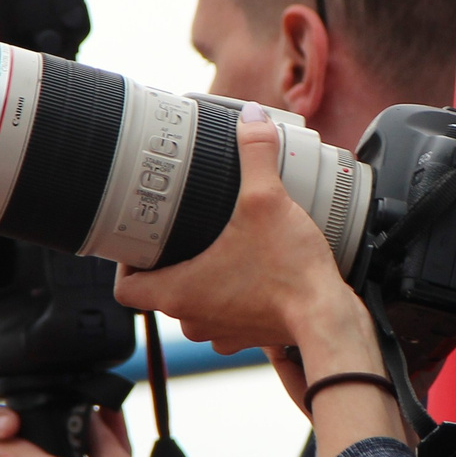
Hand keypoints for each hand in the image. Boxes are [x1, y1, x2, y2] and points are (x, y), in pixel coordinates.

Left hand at [117, 106, 405, 456]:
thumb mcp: (268, 201)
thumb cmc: (292, 274)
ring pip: (195, 308)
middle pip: (161, 294)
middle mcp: (194, 319)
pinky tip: (251, 273)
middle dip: (170, 264)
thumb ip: (256, 155)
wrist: (330, 319)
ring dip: (202, 283)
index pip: (125, 290)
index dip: (125, 267)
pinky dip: (233, 298)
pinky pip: (228, 318)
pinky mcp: (249, 336)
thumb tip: (252, 120)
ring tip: (219, 250)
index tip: (136, 245)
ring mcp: (222, 332)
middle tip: (182, 233)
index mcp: (180, 291)